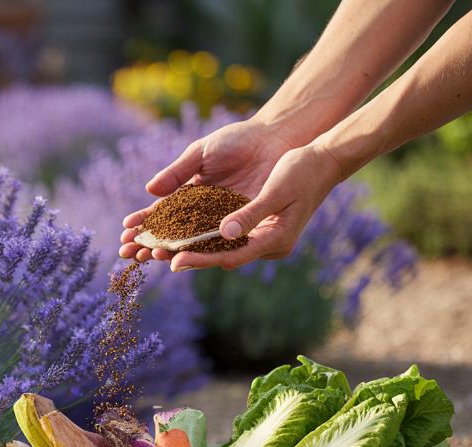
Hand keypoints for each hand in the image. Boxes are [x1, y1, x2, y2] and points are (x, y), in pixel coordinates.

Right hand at [117, 118, 302, 265]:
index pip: (160, 213)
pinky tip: (184, 256)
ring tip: (152, 256)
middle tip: (128, 253)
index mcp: (188, 194)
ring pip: (190, 242)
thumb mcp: (201, 153)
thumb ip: (177, 172)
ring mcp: (220, 221)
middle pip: (170, 234)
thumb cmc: (237, 141)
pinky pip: (219, 242)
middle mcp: (201, 213)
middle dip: (148, 244)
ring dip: (169, 251)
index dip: (142, 223)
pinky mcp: (241, 227)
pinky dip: (202, 250)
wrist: (274, 140)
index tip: (125, 232)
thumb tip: (149, 191)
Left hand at [152, 144, 345, 270]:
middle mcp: (264, 244)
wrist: (322, 160)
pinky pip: (218, 232)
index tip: (173, 261)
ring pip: (215, 246)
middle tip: (149, 257)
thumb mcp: (277, 191)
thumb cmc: (303, 171)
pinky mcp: (251, 223)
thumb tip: (225, 233)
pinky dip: (195, 232)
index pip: (230, 256)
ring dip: (184, 246)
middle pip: (218, 256)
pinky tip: (170, 229)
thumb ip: (251, 214)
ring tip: (151, 248)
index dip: (200, 259)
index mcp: (275, 241)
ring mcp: (258, 235)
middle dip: (184, 256)